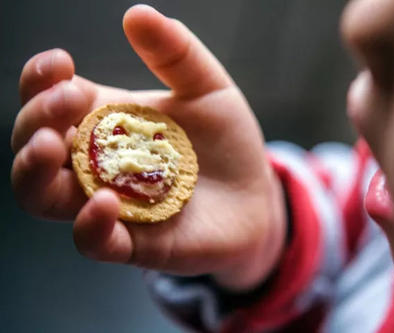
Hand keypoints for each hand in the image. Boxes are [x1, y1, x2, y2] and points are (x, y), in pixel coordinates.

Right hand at [11, 5, 285, 290]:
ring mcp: (111, 203)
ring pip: (43, 195)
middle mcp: (97, 162)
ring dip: (33, 172)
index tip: (62, 63)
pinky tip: (104, 201)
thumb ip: (176, 54)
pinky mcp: (134, 242)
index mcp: (107, 121)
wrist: (256, 197)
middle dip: (34, 119)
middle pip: (33, 145)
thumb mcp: (209, 89)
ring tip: (48, 147)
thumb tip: (136, 14)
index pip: (50, 99)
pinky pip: (92, 241)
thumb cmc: (227, 143)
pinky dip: (88, 225)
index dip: (40, 81)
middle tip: (67, 100)